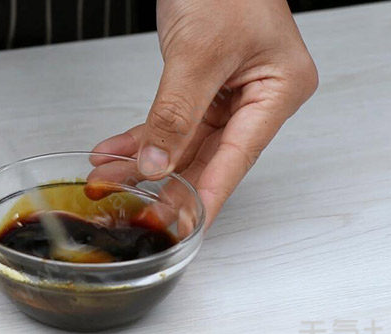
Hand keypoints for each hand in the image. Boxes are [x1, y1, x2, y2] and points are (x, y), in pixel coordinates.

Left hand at [93, 0, 317, 228]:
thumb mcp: (198, 52)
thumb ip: (176, 112)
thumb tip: (158, 163)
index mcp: (279, 90)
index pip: (239, 156)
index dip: (208, 193)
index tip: (186, 225)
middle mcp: (259, 96)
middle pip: (210, 154)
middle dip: (167, 181)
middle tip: (139, 212)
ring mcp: (231, 93)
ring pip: (186, 141)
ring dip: (146, 159)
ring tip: (111, 178)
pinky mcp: (204, 86)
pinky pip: (172, 120)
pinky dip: (143, 135)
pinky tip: (116, 151)